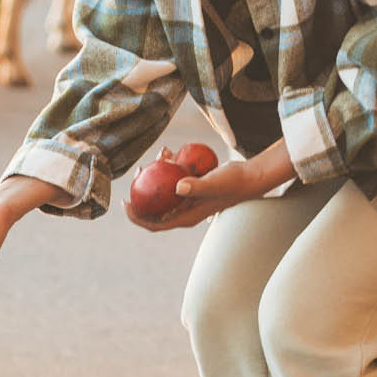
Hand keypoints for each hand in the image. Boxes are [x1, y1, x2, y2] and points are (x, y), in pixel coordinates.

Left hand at [136, 140, 292, 232]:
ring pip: (164, 192)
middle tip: (139, 172)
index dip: (137, 218)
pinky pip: (174, 180)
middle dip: (143, 192)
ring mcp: (188, 200)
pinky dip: (170, 168)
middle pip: (155, 208)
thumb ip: (197, 186)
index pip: (155, 224)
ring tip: (160, 155)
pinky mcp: (192, 188)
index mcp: (187, 218)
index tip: (126, 203)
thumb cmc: (234, 182)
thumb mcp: (215, 183)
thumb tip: (177, 188)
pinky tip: (171, 152)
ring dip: (157, 175)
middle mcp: (185, 211)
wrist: (251, 177)